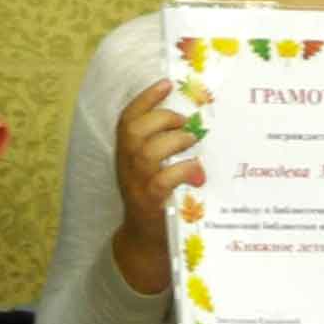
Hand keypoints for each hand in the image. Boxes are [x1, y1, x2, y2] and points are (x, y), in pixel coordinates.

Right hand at [111, 78, 204, 295]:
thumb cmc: (157, 198)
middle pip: (134, 130)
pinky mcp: (151, 204)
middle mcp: (126, 166)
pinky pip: (163, 180)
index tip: (166, 83)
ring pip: (147, 152)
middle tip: (185, 121)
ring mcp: (137, 185)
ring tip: (192, 141)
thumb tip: (195, 120)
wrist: (146, 241)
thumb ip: (164, 145)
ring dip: (173, 141)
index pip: (127, 119)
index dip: (145, 98)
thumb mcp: (153, 168)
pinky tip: (198, 170)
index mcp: (126, 154)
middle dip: (162, 118)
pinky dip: (183, 170)